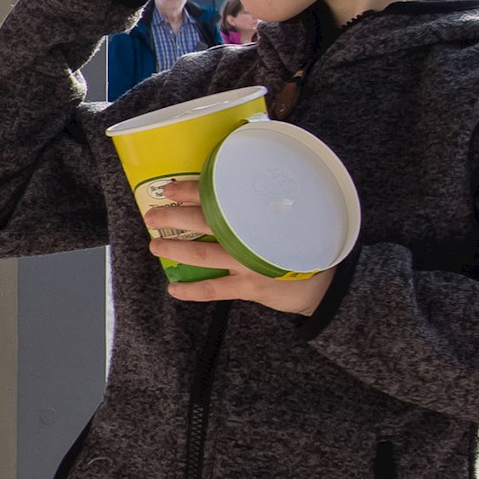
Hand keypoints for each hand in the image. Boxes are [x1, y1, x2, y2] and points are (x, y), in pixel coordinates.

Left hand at [135, 174, 331, 314]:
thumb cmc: (299, 244)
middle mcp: (251, 235)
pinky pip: (213, 289)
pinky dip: (191, 290)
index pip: (219, 196)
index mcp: (259, 214)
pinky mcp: (250, 286)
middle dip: (173, 217)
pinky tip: (173, 289)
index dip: (191, 190)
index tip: (169, 188)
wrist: (325, 282)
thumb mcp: (284, 219)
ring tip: (155, 245)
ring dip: (174, 248)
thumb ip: (258, 208)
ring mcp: (249, 262)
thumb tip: (224, 189)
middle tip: (153, 216)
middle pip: (204, 221)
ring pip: (201, 254)